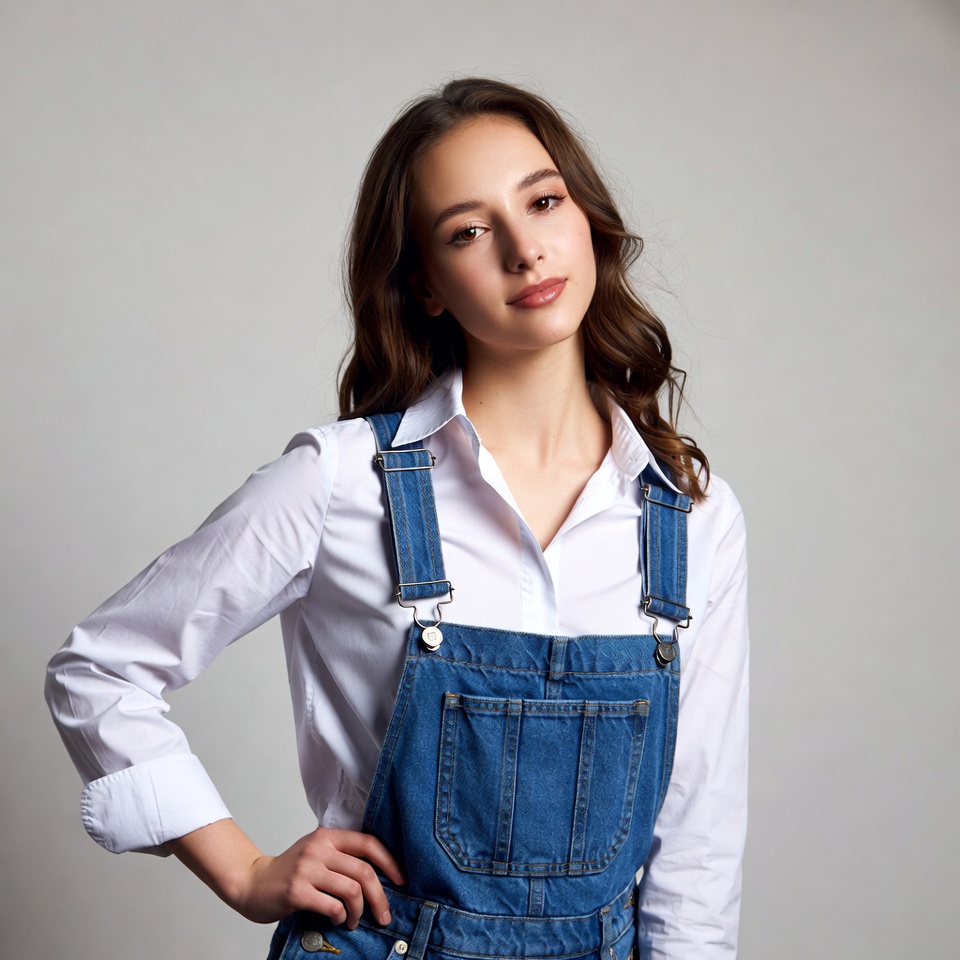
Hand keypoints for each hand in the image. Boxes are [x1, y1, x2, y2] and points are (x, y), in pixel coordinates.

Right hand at [168, 819, 405, 926]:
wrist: (253, 882)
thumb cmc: (291, 871)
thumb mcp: (317, 853)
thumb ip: (342, 857)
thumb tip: (381, 876)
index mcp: (328, 836)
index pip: (368, 843)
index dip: (390, 862)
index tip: (402, 880)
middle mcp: (319, 848)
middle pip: (364, 871)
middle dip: (380, 897)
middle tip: (385, 915)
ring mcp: (307, 868)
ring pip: (351, 890)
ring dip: (359, 911)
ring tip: (354, 920)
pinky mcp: (297, 891)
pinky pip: (332, 906)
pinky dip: (340, 916)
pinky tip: (337, 919)